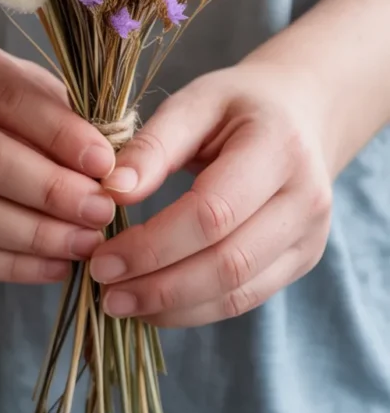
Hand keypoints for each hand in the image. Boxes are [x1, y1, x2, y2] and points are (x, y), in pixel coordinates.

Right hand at [0, 23, 115, 282]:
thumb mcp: (19, 75)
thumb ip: (56, 112)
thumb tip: (106, 170)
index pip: (7, 97)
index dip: (60, 134)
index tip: (107, 164)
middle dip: (52, 193)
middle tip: (101, 211)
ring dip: (34, 237)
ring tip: (85, 243)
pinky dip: (7, 265)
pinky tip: (53, 265)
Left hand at [90, 60, 332, 326]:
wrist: (300, 112)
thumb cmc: (236, 105)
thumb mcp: (194, 102)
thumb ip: (153, 145)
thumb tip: (111, 191)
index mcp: (278, 147)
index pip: (212, 213)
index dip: (153, 243)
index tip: (102, 257)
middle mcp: (306, 197)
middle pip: (228, 262)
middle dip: (159, 285)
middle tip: (104, 290)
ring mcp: (310, 235)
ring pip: (238, 292)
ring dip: (173, 306)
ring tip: (120, 303)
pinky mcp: (302, 260)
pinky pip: (245, 299)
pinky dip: (194, 310)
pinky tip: (153, 305)